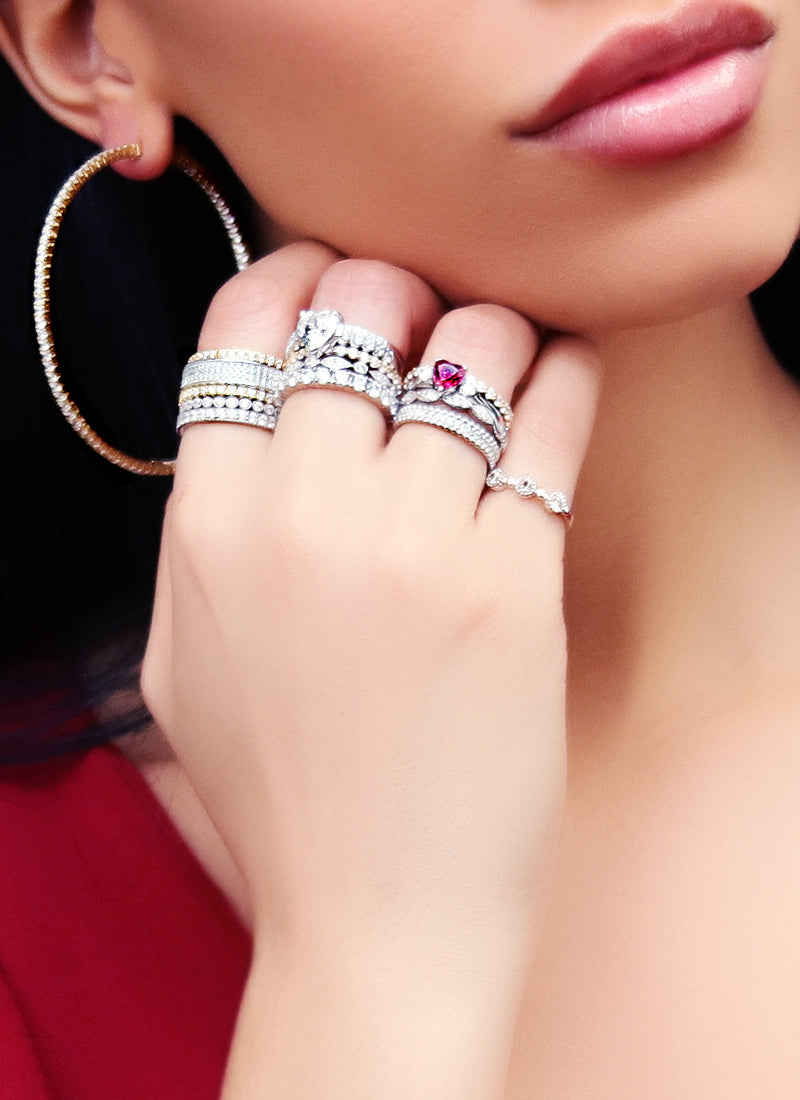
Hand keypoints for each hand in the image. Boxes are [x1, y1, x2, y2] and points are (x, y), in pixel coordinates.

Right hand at [142, 241, 599, 1096]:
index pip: (243, 326)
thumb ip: (202, 535)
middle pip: (360, 307)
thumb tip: (251, 431)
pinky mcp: (515, 581)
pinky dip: (566, 374)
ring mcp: (416, 542)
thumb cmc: (281, 793)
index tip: (329, 283)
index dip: (291, 278)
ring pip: (471, 343)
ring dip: (491, 329)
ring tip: (498, 357)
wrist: (377, 914)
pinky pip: (553, 418)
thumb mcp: (185, 662)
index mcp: (210, 527)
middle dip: (397, 289)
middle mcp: (305, 514)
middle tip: (421, 319)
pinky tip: (560, 377)